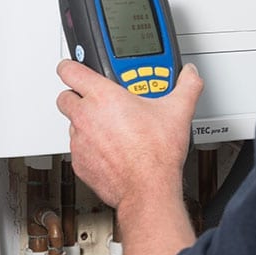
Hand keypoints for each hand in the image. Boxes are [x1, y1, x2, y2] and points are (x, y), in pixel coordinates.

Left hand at [57, 59, 202, 251]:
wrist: (148, 189)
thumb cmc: (156, 152)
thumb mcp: (179, 109)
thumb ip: (187, 84)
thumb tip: (190, 74)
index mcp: (104, 97)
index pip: (70, 71)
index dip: (70, 65)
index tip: (73, 65)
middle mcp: (86, 117)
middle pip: (65, 96)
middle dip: (76, 94)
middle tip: (95, 97)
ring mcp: (80, 142)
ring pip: (71, 124)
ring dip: (84, 121)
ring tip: (107, 124)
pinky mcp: (79, 164)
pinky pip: (77, 148)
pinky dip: (88, 145)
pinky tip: (108, 146)